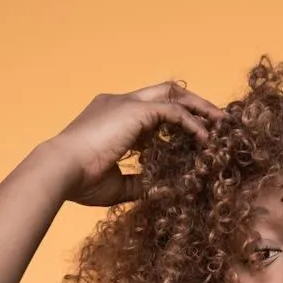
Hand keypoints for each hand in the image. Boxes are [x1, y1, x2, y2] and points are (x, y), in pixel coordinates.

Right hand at [43, 79, 225, 206]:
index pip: (150, 109)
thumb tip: (160, 190)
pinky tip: (206, 139)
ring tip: (222, 125)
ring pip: (173, 94)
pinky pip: (173, 111)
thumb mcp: (117, 185)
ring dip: (200, 109)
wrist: (60, 170)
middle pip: (165, 91)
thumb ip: (140, 183)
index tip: (195, 136)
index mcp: (111, 116)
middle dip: (194, 104)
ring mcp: (127, 103)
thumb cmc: (80, 181)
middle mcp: (119, 102)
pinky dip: (192, 123)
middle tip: (218, 121)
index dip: (174, 120)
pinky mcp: (134, 110)